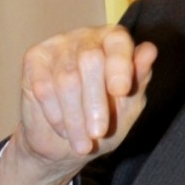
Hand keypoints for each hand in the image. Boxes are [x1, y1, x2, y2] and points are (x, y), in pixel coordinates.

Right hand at [0, 26, 156, 184]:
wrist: (66, 146)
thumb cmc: (103, 124)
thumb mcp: (128, 108)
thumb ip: (139, 80)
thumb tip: (150, 50)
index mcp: (115, 43)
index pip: (118, 42)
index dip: (120, 65)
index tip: (121, 92)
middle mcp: (86, 38)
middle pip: (91, 60)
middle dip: (95, 103)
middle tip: (98, 132)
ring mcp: (59, 45)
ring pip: (67, 78)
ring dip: (75, 117)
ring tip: (82, 143)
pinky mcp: (34, 59)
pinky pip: (44, 86)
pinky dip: (55, 114)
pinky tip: (63, 131)